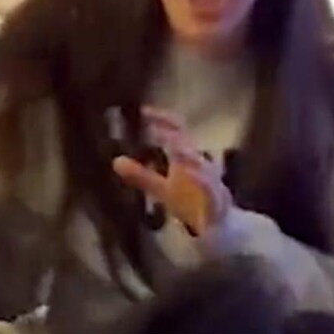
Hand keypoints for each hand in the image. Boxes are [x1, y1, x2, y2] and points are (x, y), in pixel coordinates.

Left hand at [112, 106, 230, 235]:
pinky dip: (201, 181)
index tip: (144, 110)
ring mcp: (210, 181)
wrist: (217, 224)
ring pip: (201, 164)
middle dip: (173, 132)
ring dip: (188, 154)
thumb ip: (141, 176)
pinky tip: (189, 174)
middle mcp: (198, 164)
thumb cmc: (190, 201)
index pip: (177, 131)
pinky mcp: (216, 200)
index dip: (162, 119)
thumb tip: (116, 161)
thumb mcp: (162, 189)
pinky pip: (211, 189)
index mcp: (186, 158)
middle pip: (188, 144)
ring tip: (174, 146)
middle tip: (153, 123)